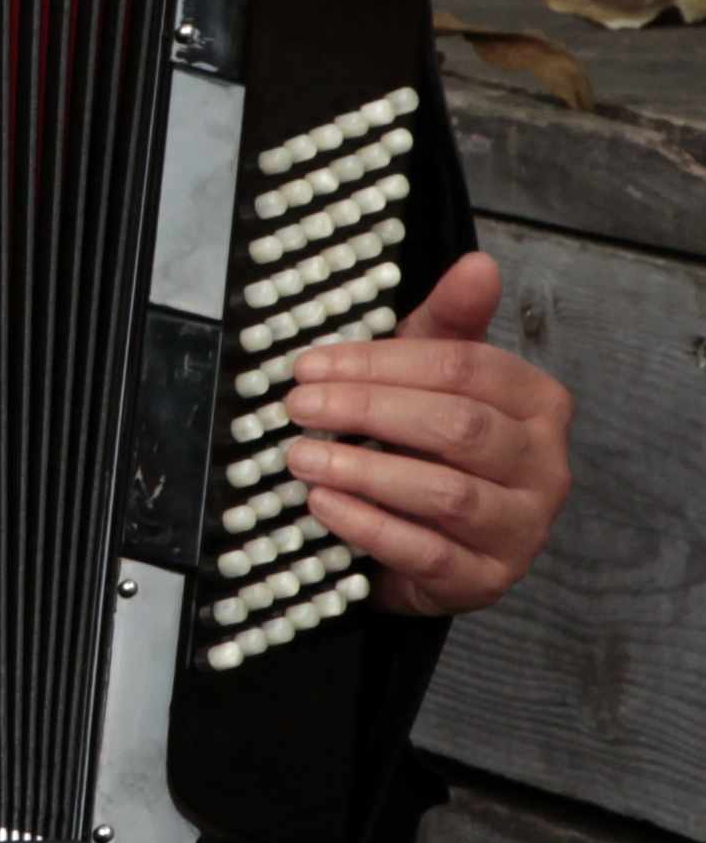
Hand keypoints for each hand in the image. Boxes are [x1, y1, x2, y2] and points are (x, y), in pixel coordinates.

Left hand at [282, 250, 573, 617]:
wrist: (440, 543)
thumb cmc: (434, 447)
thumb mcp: (436, 378)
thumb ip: (450, 323)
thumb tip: (477, 264)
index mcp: (538, 403)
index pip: (465, 368)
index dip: (381, 363)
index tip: (309, 364)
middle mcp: (544, 464)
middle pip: (456, 426)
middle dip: (367, 411)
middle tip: (297, 406)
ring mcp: (522, 527)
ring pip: (445, 492)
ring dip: (362, 471)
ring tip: (300, 457)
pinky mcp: (487, 578)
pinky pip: (425, 551)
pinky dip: (367, 525)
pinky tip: (322, 504)